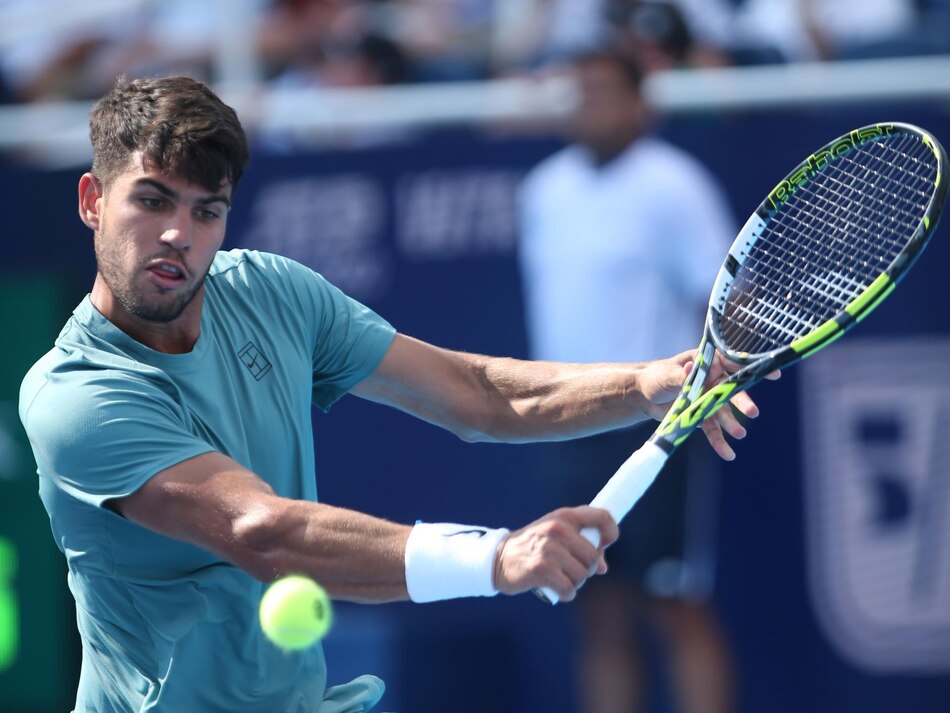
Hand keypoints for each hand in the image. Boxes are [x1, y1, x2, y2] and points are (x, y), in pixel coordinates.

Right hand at [493, 506, 617, 601]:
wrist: (497, 558)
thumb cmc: (533, 547)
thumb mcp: (555, 536)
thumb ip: (581, 545)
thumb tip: (603, 567)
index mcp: (564, 516)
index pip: (602, 517)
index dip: (611, 533)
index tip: (605, 544)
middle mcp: (558, 529)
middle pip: (593, 557)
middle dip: (586, 569)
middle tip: (571, 569)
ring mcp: (549, 549)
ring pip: (582, 575)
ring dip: (574, 583)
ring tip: (559, 578)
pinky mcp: (541, 569)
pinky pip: (569, 589)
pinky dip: (565, 594)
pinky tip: (555, 589)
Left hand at [637, 350, 779, 460]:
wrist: (642, 395)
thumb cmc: (656, 376)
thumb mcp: (667, 374)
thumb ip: (682, 375)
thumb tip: (693, 369)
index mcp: (707, 363)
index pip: (733, 363)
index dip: (751, 368)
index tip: (772, 375)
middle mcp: (712, 381)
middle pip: (731, 391)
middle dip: (742, 402)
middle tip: (752, 412)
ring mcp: (708, 399)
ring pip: (724, 412)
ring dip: (731, 423)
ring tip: (739, 434)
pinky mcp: (701, 416)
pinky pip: (712, 430)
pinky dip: (719, 442)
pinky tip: (727, 453)